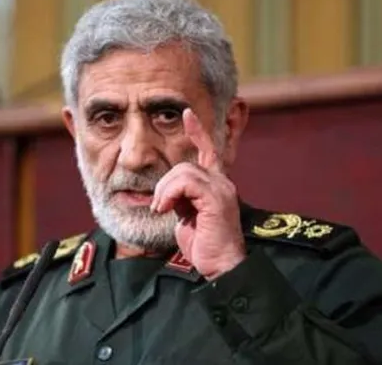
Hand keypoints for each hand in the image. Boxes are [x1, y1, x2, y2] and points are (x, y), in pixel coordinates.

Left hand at [151, 108, 244, 279]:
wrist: (220, 267)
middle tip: (159, 206)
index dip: (197, 132)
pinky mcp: (217, 198)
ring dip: (165, 191)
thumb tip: (167, 193)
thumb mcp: (186, 218)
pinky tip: (167, 210)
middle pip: (186, 164)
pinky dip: (171, 194)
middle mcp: (222, 183)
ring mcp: (221, 189)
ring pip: (184, 171)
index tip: (187, 114)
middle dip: (165, 183)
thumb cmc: (204, 247)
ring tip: (162, 210)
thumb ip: (181, 199)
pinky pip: (187, 182)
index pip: (208, 150)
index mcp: (216, 186)